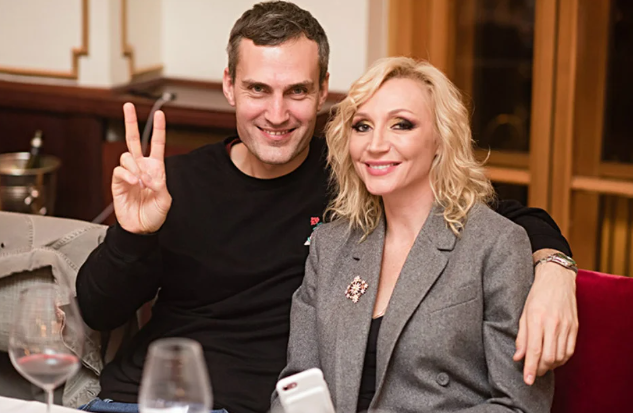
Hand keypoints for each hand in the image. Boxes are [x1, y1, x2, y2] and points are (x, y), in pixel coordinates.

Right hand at [112, 102, 171, 233]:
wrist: (141, 228)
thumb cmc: (155, 214)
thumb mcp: (165, 200)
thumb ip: (160, 185)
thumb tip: (148, 174)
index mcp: (156, 168)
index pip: (156, 144)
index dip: (158, 129)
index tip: (159, 114)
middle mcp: (141, 167)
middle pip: (134, 140)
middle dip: (131, 122)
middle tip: (128, 105)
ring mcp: (128, 173)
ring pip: (127, 156)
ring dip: (135, 167)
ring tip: (141, 182)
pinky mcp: (117, 182)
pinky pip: (119, 170)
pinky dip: (127, 175)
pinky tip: (134, 183)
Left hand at [513, 249, 577, 384]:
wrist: (557, 279)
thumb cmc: (536, 294)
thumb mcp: (523, 313)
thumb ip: (521, 336)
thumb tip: (518, 357)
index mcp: (537, 318)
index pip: (534, 350)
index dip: (530, 368)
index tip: (527, 380)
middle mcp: (553, 323)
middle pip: (549, 357)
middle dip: (540, 370)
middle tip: (532, 374)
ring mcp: (566, 326)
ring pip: (560, 356)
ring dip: (551, 366)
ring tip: (541, 367)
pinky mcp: (575, 327)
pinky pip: (570, 350)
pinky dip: (561, 359)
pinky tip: (554, 360)